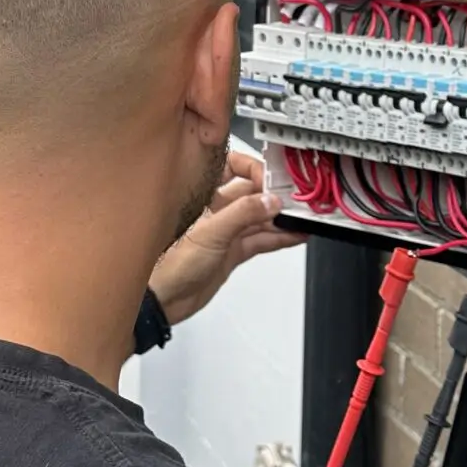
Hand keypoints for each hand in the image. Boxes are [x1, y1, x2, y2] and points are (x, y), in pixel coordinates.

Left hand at [148, 146, 304, 327]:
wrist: (164, 300)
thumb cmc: (169, 265)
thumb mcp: (210, 233)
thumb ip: (242, 214)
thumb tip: (269, 200)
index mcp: (202, 195)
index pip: (232, 166)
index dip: (253, 169)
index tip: (272, 180)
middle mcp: (215, 209)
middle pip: (251, 193)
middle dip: (274, 194)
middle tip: (295, 199)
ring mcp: (225, 231)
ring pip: (259, 217)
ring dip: (280, 218)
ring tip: (302, 217)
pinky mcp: (232, 251)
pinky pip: (260, 238)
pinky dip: (278, 237)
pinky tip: (295, 235)